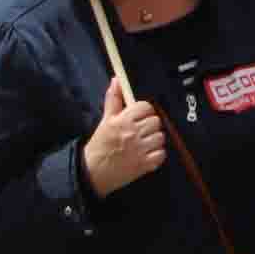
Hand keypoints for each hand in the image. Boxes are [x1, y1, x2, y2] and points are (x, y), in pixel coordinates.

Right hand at [83, 79, 170, 193]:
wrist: (93, 172)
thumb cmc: (100, 146)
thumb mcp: (105, 120)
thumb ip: (113, 99)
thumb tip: (116, 81)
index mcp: (123, 121)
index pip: (145, 107)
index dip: (144, 111)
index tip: (140, 116)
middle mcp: (133, 134)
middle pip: (155, 121)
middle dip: (150, 125)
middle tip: (142, 130)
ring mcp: (140, 150)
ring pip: (160, 137)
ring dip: (155, 140)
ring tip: (145, 143)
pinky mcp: (144, 165)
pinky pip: (161, 154)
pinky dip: (157, 155)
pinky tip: (148, 154)